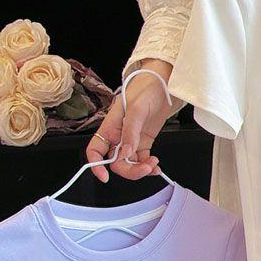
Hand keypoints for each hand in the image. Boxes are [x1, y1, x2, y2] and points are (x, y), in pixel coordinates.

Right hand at [86, 58, 176, 181]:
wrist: (165, 84)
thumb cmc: (146, 89)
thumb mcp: (137, 109)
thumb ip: (130, 132)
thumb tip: (126, 153)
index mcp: (110, 126)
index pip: (95, 149)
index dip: (96, 164)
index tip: (104, 176)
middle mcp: (118, 135)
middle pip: (115, 162)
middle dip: (129, 170)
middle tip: (144, 168)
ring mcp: (131, 140)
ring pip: (130, 163)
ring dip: (141, 169)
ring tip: (153, 164)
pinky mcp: (144, 141)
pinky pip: (142, 160)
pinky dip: (148, 166)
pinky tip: (155, 165)